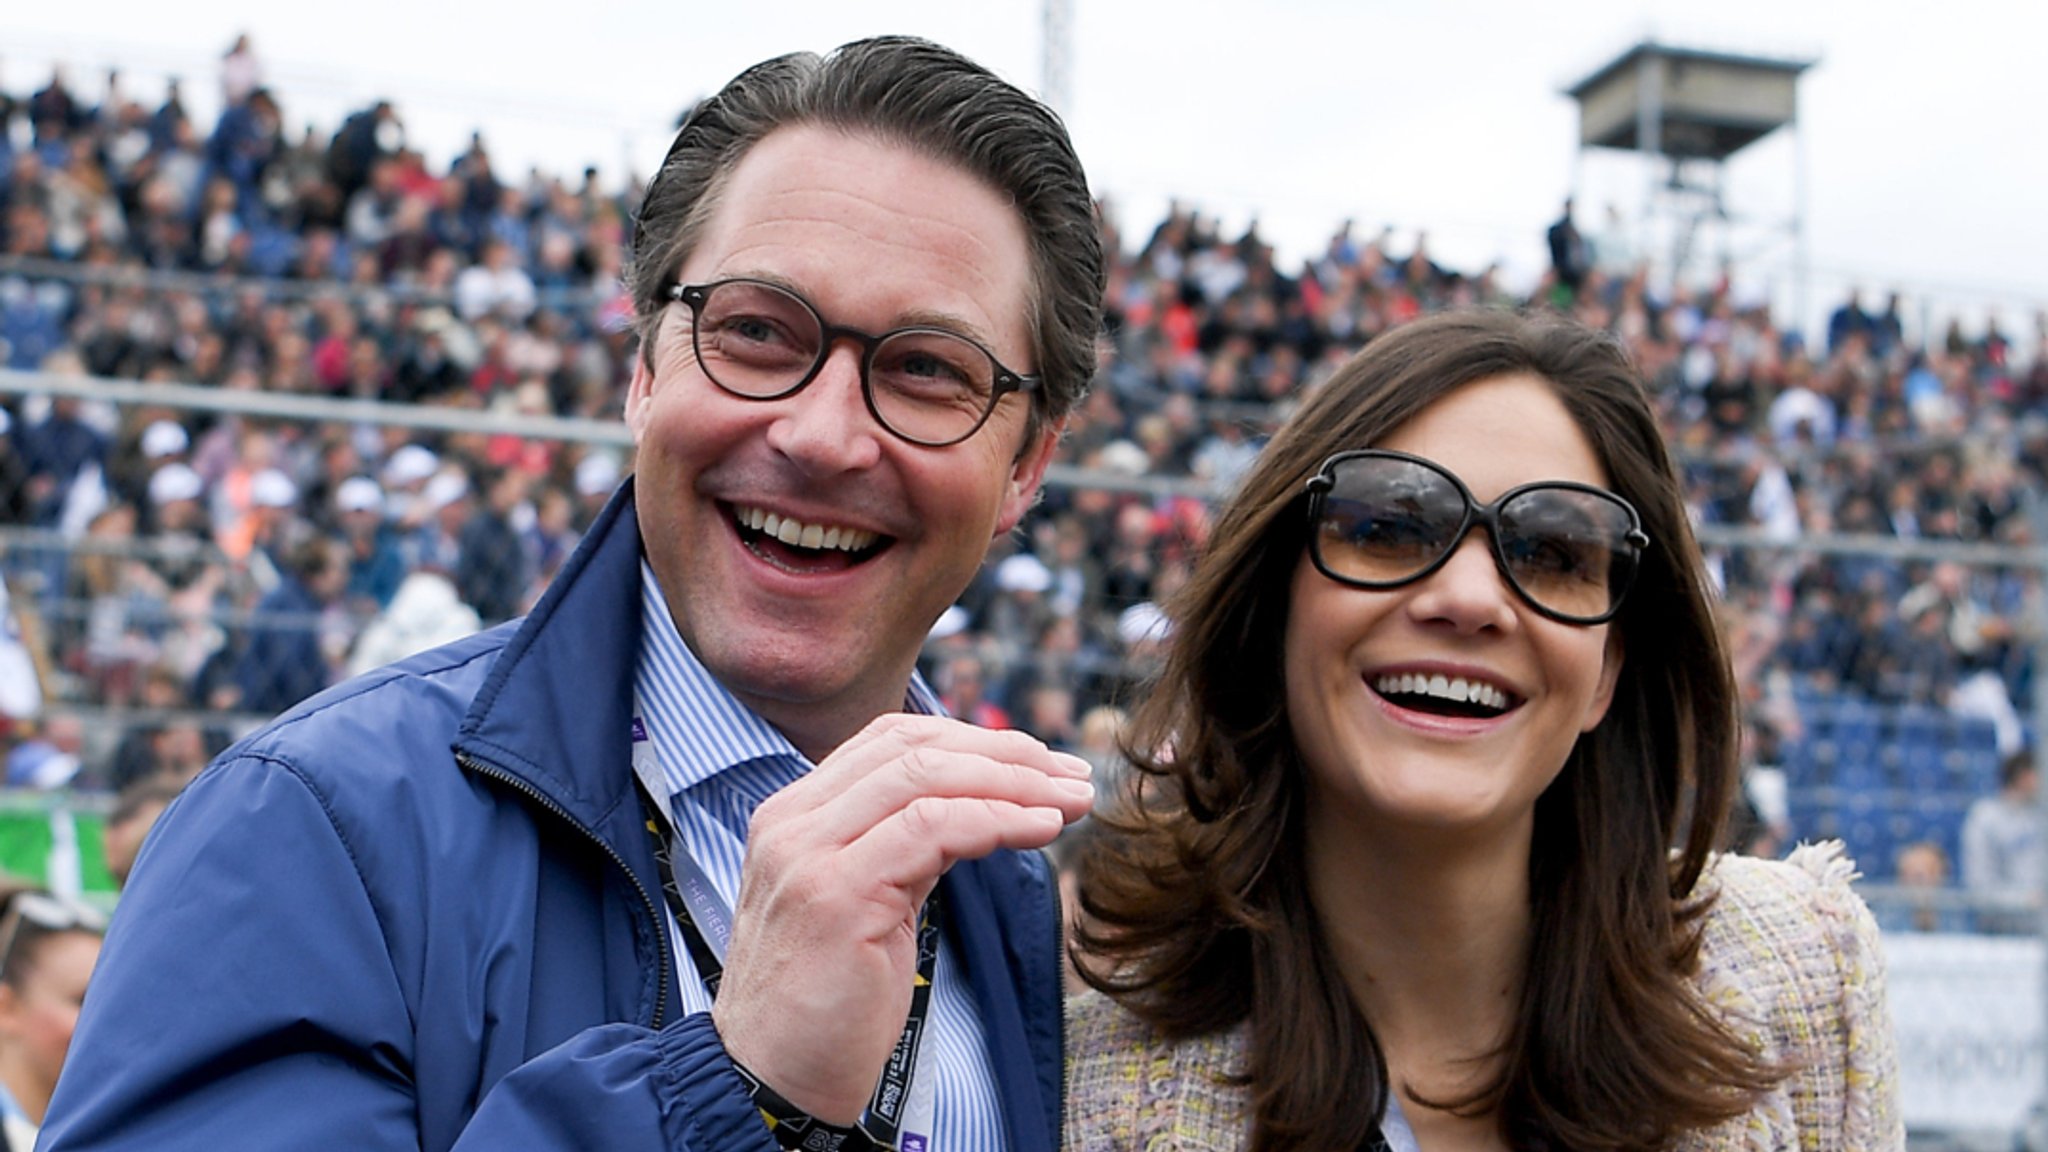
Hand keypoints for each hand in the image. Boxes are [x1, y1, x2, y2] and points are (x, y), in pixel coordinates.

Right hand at [712, 713, 1092, 1122]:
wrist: (773, 1079)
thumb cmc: (826, 1003)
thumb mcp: (866, 902)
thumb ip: (904, 847)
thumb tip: (979, 806)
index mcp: (794, 815)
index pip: (891, 740)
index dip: (973, 740)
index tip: (1039, 762)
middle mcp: (792, 821)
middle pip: (913, 746)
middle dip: (1006, 753)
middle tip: (1071, 774)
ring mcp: (809, 854)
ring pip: (925, 777)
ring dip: (1015, 783)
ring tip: (1071, 801)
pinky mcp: (836, 895)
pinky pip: (931, 829)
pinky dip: (997, 819)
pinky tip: (1040, 831)